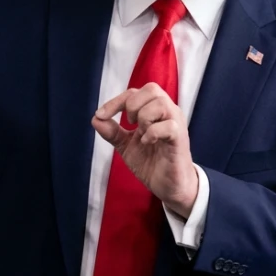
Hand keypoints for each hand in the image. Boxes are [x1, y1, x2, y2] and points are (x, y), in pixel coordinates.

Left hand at [91, 84, 198, 217]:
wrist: (168, 186)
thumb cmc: (151, 162)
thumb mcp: (126, 146)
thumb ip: (112, 132)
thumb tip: (95, 119)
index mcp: (155, 111)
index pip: (135, 92)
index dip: (115, 101)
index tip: (101, 115)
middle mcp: (168, 113)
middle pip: (151, 88)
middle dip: (132, 105)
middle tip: (130, 124)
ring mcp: (176, 124)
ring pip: (160, 104)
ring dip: (144, 117)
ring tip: (142, 134)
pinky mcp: (180, 139)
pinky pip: (169, 126)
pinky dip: (153, 132)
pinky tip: (147, 142)